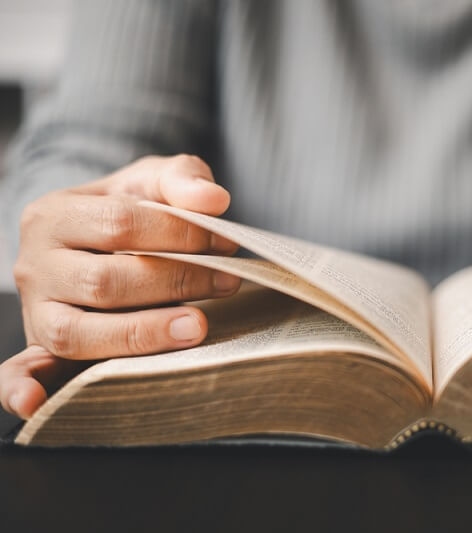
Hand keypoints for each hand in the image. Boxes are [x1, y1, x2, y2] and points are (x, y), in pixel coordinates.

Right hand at [1, 154, 240, 417]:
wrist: (97, 236)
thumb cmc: (131, 210)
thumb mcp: (152, 181)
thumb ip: (182, 179)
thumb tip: (214, 200)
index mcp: (54, 215)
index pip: (122, 224)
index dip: (180, 234)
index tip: (227, 243)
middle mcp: (34, 265)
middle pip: (105, 282)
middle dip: (176, 282)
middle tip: (227, 282)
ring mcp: (36, 311)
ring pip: (78, 333)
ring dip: (140, 334)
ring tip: (197, 327)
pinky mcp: (43, 349)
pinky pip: (20, 373)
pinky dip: (22, 388)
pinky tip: (35, 401)